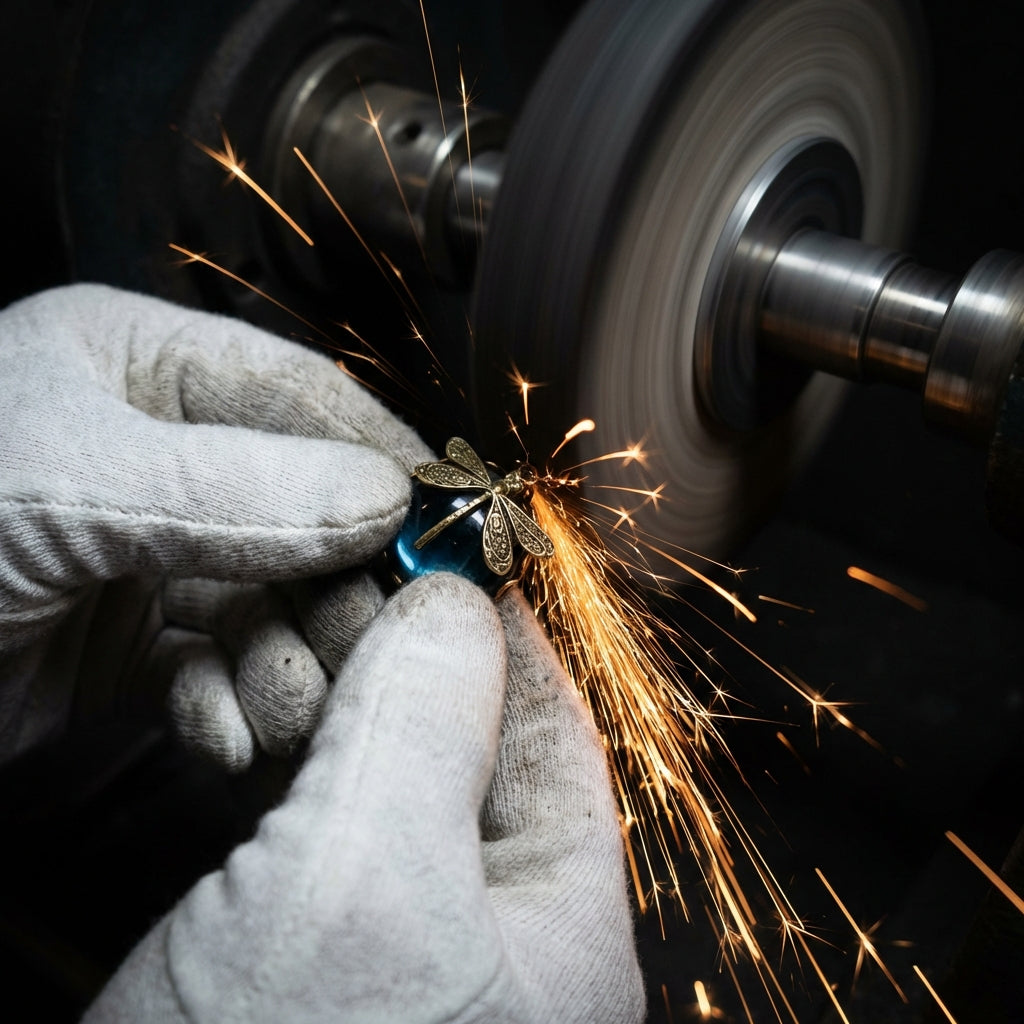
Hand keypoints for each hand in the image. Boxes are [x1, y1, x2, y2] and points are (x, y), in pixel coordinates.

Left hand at [0, 284, 430, 764]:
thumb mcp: (63, 485)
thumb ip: (233, 488)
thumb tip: (379, 497)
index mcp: (142, 364)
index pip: (307, 396)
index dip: (385, 457)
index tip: (446, 519)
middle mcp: (167, 452)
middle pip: (315, 506)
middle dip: (347, 582)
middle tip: (385, 637)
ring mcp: (162, 549)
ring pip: (287, 597)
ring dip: (297, 657)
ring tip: (284, 701)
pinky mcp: (147, 640)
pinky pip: (238, 662)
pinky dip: (242, 703)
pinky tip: (217, 726)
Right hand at [82, 573, 645, 1023]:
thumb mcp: (367, 884)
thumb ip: (426, 722)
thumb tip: (454, 605)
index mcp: (557, 935)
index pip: (553, 735)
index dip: (501, 633)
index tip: (448, 555)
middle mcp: (488, 942)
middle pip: (465, 745)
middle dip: (401, 656)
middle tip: (342, 583)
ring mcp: (390, 944)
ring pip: (381, 770)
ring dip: (331, 696)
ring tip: (277, 644)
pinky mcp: (301, 948)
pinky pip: (312, 814)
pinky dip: (280, 752)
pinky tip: (240, 720)